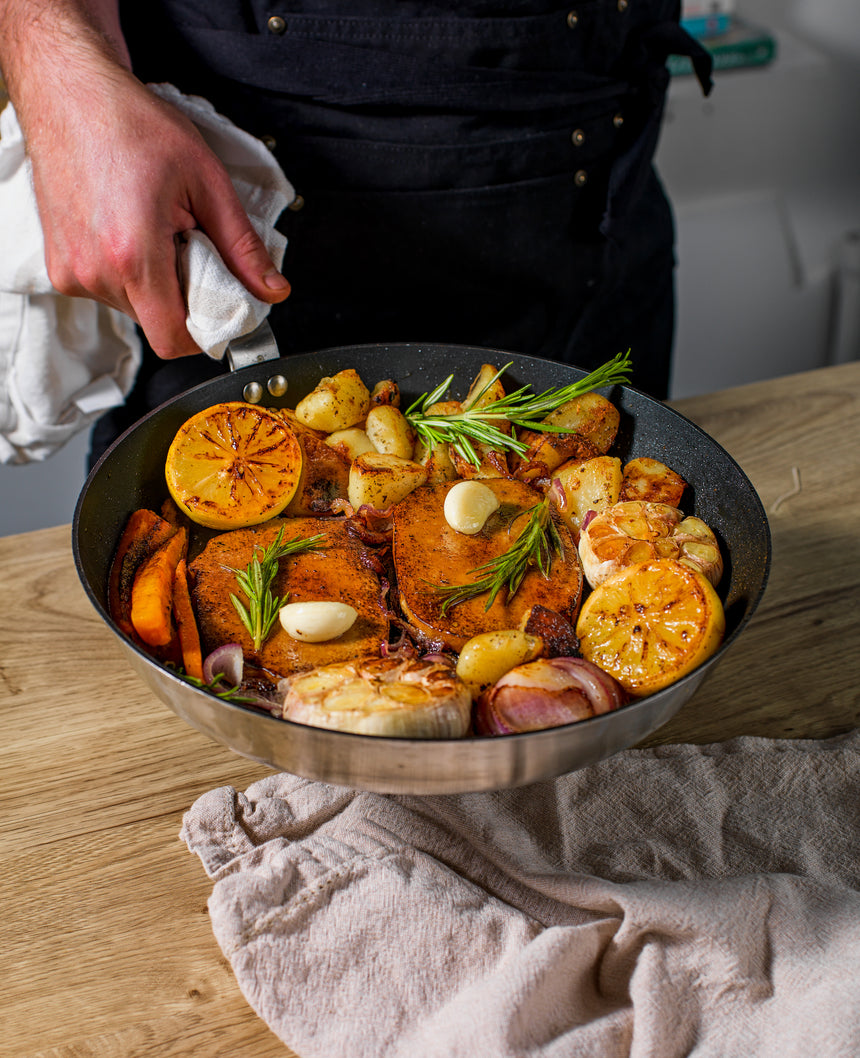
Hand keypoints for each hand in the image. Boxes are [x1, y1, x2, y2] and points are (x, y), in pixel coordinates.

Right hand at [21, 62, 290, 358]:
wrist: (72, 95)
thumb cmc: (133, 126)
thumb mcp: (207, 182)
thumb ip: (242, 247)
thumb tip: (273, 291)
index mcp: (133, 255)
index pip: (174, 339)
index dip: (205, 332)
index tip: (220, 306)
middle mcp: (95, 272)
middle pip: (158, 324)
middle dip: (183, 298)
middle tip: (188, 247)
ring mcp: (72, 273)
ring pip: (134, 309)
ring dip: (155, 284)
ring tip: (155, 231)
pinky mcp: (60, 270)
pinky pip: (108, 293)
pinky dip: (128, 274)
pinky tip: (129, 231)